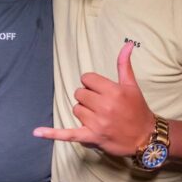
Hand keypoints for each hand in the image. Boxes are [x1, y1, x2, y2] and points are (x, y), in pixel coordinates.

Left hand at [33, 42, 154, 156]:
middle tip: (102, 105)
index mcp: (113, 91)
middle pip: (80, 94)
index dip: (92, 83)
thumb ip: (124, 65)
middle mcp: (104, 106)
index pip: (87, 79)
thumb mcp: (132, 86)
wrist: (145, 137)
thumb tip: (127, 44)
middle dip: (88, 98)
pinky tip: (37, 132)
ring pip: (76, 109)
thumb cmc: (138, 110)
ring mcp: (96, 123)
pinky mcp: (91, 137)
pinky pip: (68, 134)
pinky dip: (52, 133)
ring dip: (84, 112)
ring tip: (99, 117)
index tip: (101, 90)